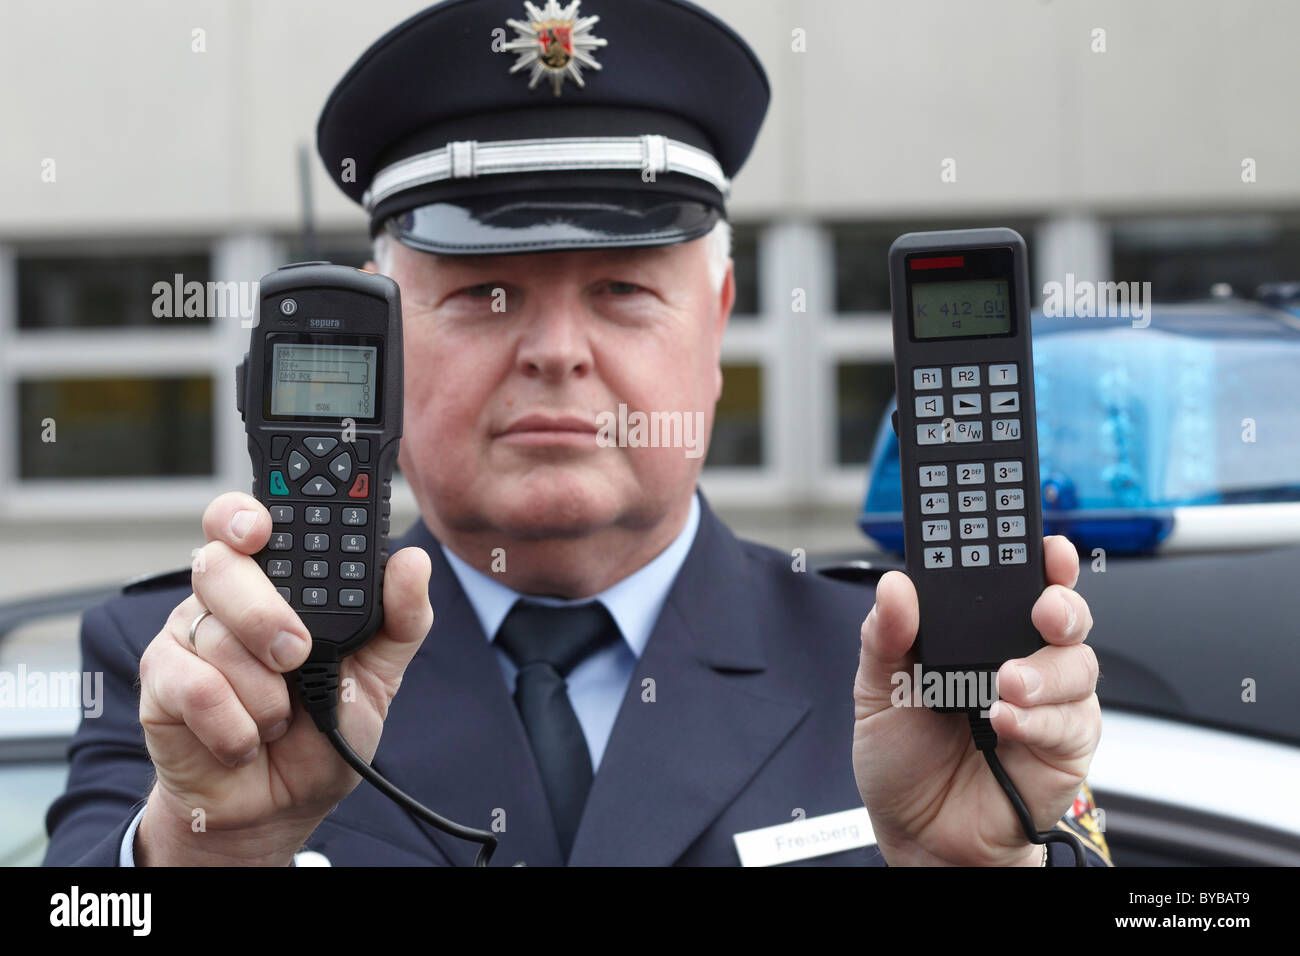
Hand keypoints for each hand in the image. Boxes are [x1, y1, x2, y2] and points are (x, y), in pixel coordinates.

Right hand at [135, 491, 433, 865]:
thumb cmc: (325, 727)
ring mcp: (187, 637)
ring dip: (265, 692)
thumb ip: (401, 617)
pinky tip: (249, 739)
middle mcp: (224, 598)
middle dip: (264, 614)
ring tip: (281, 716)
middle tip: (297, 655)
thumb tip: (412, 561)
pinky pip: (194, 687)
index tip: (259, 528)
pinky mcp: (160, 684)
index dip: (243, 514)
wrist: (281, 806)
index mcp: (276, 581)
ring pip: (214, 634)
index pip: (245, 521)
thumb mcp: (379, 674)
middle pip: (220, 566)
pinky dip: (236, 725)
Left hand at [852, 535, 1099, 865]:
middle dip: (1062, 601)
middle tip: (1043, 606)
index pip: (1013, 583)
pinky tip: (1006, 720)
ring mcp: (1047, 702)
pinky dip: (1040, 718)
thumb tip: (895, 587)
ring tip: (1005, 683)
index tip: (1039, 542)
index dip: (1034, 558)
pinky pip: (1072, 722)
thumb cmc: (901, 759)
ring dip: (1045, 670)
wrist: (919, 835)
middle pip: (1064, 613)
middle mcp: (1020, 658)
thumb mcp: (876, 690)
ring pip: (1078, 664)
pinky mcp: (1064, 746)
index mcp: (976, 634)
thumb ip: (884, 637)